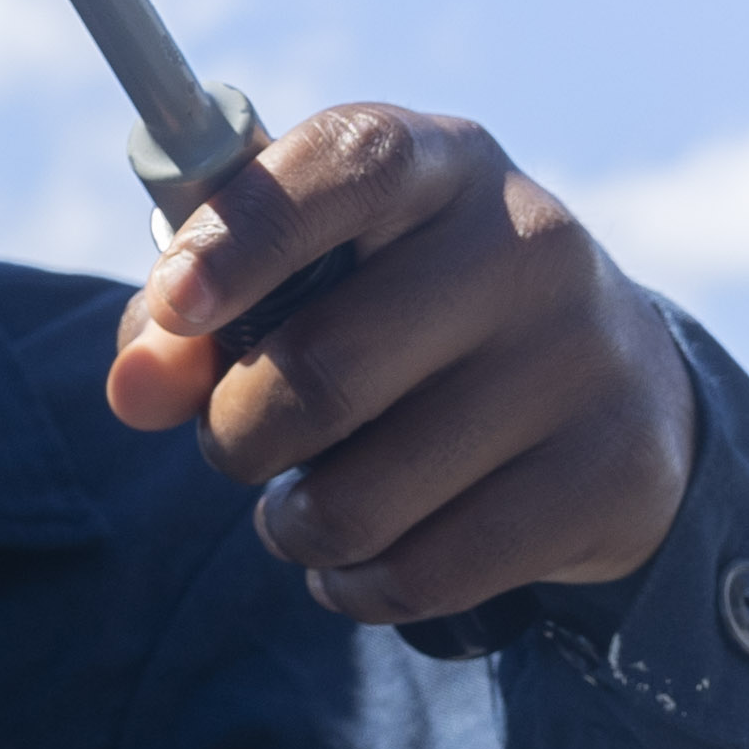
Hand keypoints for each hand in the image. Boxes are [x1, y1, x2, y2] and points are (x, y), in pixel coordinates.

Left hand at [105, 105, 698, 622]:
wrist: (608, 386)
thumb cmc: (398, 315)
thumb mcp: (297, 278)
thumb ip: (186, 317)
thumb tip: (134, 390)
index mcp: (438, 162)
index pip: (343, 166)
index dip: (241, 237)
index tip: (176, 307)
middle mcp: (527, 243)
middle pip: (318, 369)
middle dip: (234, 435)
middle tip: (241, 440)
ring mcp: (584, 359)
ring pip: (357, 499)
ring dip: (290, 525)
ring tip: (308, 505)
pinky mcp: (613, 474)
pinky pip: (423, 573)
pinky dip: (355, 587)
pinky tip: (365, 559)